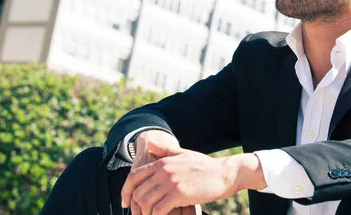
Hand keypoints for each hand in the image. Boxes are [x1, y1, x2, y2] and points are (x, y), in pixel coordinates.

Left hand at [122, 139, 241, 214]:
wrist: (224, 173)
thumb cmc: (204, 166)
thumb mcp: (183, 154)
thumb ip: (164, 150)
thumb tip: (148, 142)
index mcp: (162, 162)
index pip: (133, 176)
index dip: (125, 191)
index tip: (125, 203)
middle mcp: (163, 171)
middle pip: (138, 192)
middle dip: (136, 206)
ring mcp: (170, 182)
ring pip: (146, 202)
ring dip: (146, 214)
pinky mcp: (179, 195)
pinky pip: (158, 210)